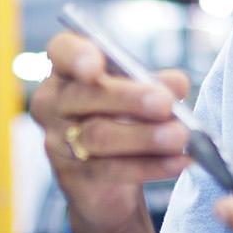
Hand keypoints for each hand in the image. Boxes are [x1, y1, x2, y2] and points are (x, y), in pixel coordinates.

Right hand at [29, 30, 191, 232]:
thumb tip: (177, 84)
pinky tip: (178, 161)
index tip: (95, 67)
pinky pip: (112, 170)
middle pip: (85, 96)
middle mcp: (53, 103)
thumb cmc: (120, 120)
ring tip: (179, 135)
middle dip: (128, 99)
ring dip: (145, 136)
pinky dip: (151, 165)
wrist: (106, 180)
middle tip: (165, 103)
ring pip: (99, 135)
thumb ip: (156, 85)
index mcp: (68, 71)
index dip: (76, 56)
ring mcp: (58, 142)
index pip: (62, 51)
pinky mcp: (73, 177)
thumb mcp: (137, 95)